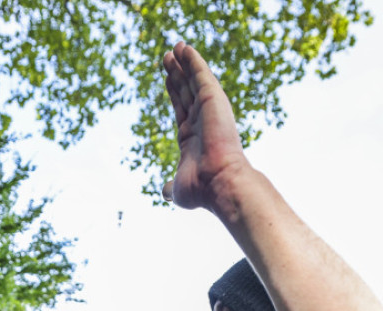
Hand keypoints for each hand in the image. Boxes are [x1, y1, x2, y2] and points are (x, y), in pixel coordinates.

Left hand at [161, 42, 249, 210]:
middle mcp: (201, 121)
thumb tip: (164, 191)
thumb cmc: (201, 190)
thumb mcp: (178, 189)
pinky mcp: (213, 100)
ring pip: (192, 80)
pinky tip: (184, 49)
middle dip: (177, 75)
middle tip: (167, 58)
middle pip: (185, 92)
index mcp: (192, 139)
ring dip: (183, 63)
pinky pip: (200, 75)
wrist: (219, 183)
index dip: (174, 93)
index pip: (181, 110)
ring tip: (174, 48)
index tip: (168, 79)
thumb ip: (171, 185)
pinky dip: (192, 61)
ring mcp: (208, 110)